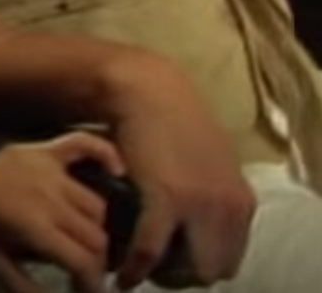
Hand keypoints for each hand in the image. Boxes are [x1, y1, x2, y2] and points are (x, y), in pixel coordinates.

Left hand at [0, 132, 123, 292]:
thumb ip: (22, 286)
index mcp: (32, 225)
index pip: (84, 261)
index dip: (92, 285)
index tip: (86, 291)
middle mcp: (49, 196)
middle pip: (96, 237)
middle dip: (95, 262)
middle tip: (82, 272)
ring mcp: (51, 169)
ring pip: (97, 205)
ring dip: (97, 228)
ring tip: (83, 242)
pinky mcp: (48, 149)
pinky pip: (87, 146)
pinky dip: (106, 156)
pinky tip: (116, 173)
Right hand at [104, 59, 254, 288]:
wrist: (148, 91)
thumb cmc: (170, 123)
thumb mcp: (208, 165)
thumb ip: (212, 196)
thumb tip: (199, 225)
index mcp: (241, 202)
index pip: (229, 259)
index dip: (198, 266)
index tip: (171, 262)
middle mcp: (229, 208)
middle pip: (214, 271)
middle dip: (182, 276)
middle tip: (153, 267)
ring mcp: (201, 205)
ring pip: (190, 271)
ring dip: (162, 275)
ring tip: (139, 267)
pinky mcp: (166, 199)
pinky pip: (151, 251)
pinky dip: (136, 268)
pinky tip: (123, 271)